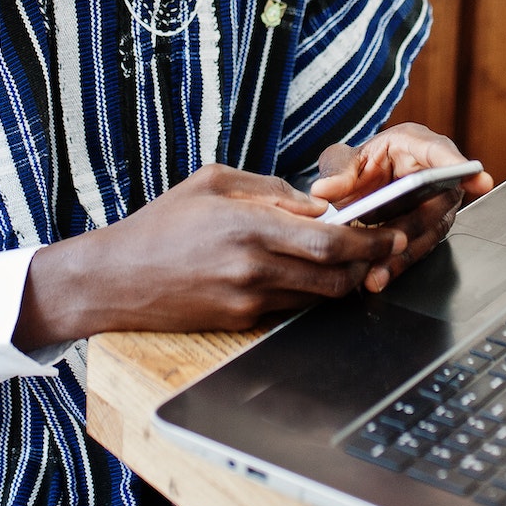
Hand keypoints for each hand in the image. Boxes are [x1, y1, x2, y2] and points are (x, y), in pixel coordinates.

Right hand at [13, 163, 404, 347]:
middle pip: (334, 273)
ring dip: (341, 279)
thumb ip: (270, 189)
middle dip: (367, 262)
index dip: (367, 239)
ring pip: (318, 295)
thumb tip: (316, 204)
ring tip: (350, 258)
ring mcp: (247, 300)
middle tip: (385, 249)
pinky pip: (290, 307)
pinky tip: (307, 274)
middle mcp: (252, 267)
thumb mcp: (214, 182)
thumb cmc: (163, 223)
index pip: (329, 238)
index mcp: (247, 225)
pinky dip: (307, 291)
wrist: (117, 278)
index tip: (388, 232)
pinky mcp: (239, 322)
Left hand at [309, 124, 493, 293]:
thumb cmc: (360, 164)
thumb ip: (337, 170)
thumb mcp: (344, 159)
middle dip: (414, 225)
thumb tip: (324, 190)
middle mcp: (433, 176)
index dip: (459, 167)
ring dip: (403, 254)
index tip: (478, 180)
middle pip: (436, 201)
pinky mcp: (425, 233)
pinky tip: (377, 277)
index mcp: (415, 144)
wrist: (356, 188)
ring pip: (428, 232)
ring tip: (377, 273)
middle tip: (396, 240)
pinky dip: (396, 265)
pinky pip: (416, 250)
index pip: (441, 153)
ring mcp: (434, 207)